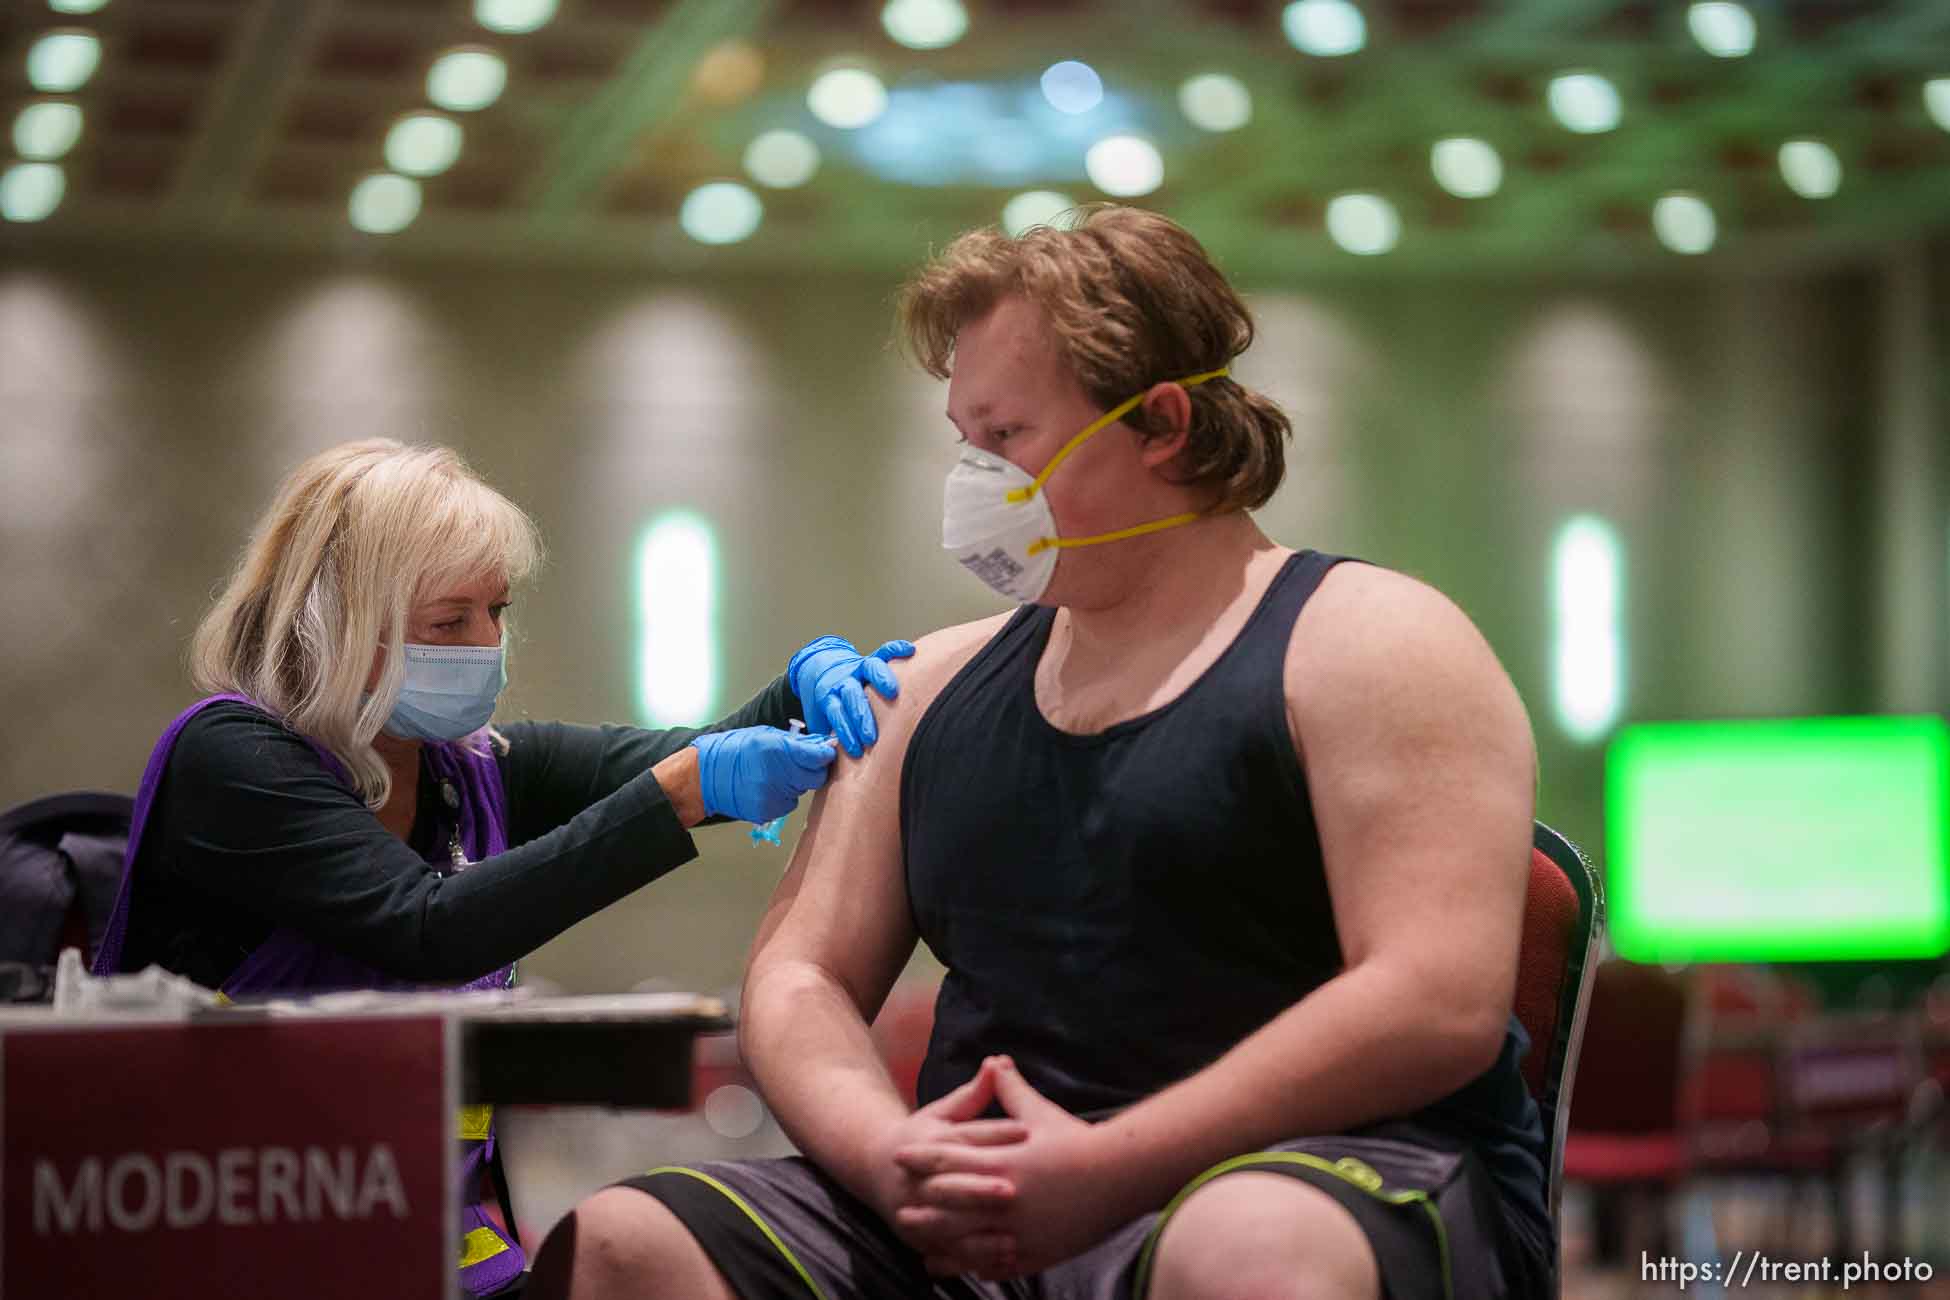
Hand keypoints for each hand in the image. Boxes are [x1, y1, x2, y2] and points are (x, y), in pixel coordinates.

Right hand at [689, 726, 836, 822]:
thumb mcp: (765, 735)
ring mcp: (773, 797)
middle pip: (816, 778)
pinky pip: (788, 804)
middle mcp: (778, 775)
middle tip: (798, 763)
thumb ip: (795, 742)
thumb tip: (820, 745)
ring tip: (774, 774)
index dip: (824, 755)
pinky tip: (766, 787)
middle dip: (812, 770)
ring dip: (795, 783)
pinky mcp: (768, 812)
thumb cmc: (733, 750)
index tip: (824, 752)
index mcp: (778, 750)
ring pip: (802, 792)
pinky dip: (783, 796)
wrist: (704, 777)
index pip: (819, 757)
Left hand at [787, 635, 916, 757]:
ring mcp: (857, 669)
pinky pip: (883, 652)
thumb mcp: (821, 724)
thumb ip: (827, 741)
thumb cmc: (827, 707)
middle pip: (851, 694)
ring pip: (868, 671)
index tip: (854, 749)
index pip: (834, 711)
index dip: (843, 730)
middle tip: (870, 736)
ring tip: (892, 694)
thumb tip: (833, 770)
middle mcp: (843, 681)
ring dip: (880, 681)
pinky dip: (896, 650)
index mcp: (828, 697)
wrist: (818, 674)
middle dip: (861, 715)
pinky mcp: (869, 661)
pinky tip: (910, 651)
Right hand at [867, 1063, 1027, 1277]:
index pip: (965, 1135)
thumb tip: (996, 1061)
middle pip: (952, 1181)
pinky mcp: (919, 1236)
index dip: (994, 1133)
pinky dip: (973, 1256)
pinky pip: (947, 1250)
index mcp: (930, 1140)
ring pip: (946, 1222)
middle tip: (1014, 1188)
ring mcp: (916, 1208)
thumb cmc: (921, 1136)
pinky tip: (1002, 1257)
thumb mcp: (942, 1111)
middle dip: (980, 1187)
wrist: (875, 1168)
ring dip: (977, 1229)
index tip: (1026, 1130)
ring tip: (1011, 1232)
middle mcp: (920, 1176)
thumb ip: (973, 1093)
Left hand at [892, 1057, 1131, 1277]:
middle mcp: (1004, 1199)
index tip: (899, 1158)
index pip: (949, 1160)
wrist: (1120, 1176)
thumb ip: (1011, 1091)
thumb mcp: (1041, 1113)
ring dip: (941, 1242)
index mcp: (1001, 1162)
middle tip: (899, 1210)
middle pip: (950, 1204)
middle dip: (923, 1207)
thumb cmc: (1079, 1142)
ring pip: (967, 1240)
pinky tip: (964, 1267)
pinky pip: (997, 1263)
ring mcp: (1019, 1230)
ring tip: (922, 1246)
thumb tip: (995, 1061)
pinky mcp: (1036, 1252)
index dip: (922, 1158)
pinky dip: (975, 1265)